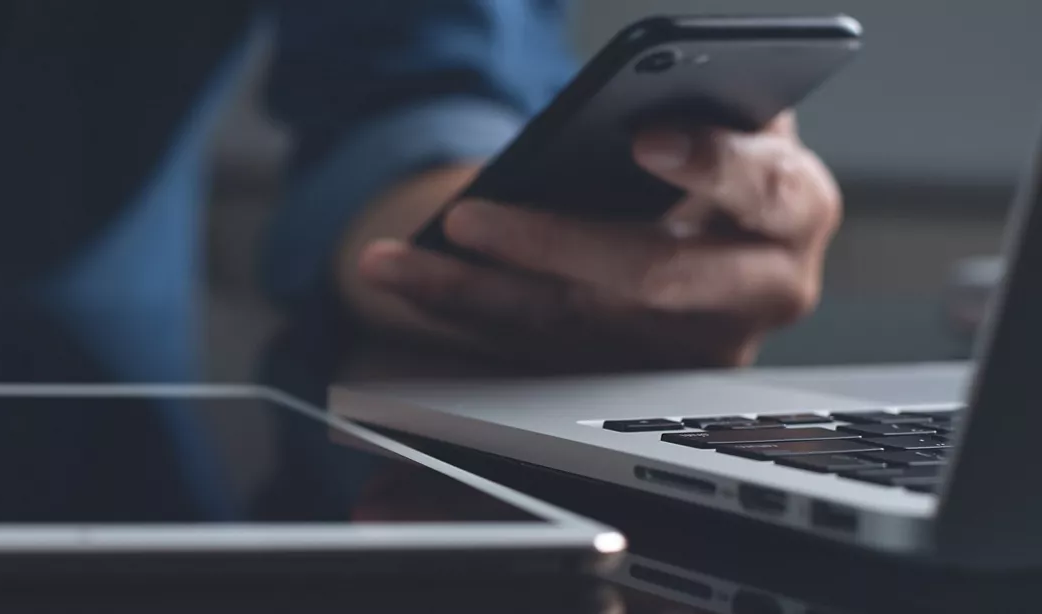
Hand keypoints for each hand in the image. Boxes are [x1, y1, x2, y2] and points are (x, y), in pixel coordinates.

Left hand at [339, 112, 839, 370]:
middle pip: (651, 282)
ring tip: (391, 260)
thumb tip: (639, 97)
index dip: (709, 166)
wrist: (728, 227)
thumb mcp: (730, 120)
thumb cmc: (719, 158)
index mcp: (794, 211)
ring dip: (469, 293)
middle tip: (469, 217)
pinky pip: (535, 347)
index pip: (763, 190)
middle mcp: (755, 292)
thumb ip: (704, 110)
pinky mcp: (630, 376)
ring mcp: (690, 348)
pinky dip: (462, 312)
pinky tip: (404, 281)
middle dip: (552, 247)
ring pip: (573, 328)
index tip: (645, 139)